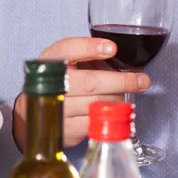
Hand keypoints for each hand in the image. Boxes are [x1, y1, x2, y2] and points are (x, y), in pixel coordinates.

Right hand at [10, 36, 147, 149]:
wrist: (36, 111)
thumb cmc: (61, 81)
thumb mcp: (68, 62)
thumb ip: (88, 55)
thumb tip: (124, 57)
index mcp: (51, 61)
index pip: (68, 49)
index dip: (90, 48)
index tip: (112, 48)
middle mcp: (51, 84)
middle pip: (90, 82)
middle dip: (120, 81)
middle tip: (141, 80)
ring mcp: (58, 109)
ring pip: (97, 104)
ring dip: (118, 100)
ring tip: (129, 95)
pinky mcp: (66, 129)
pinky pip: (95, 123)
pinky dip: (111, 116)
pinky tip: (118, 111)